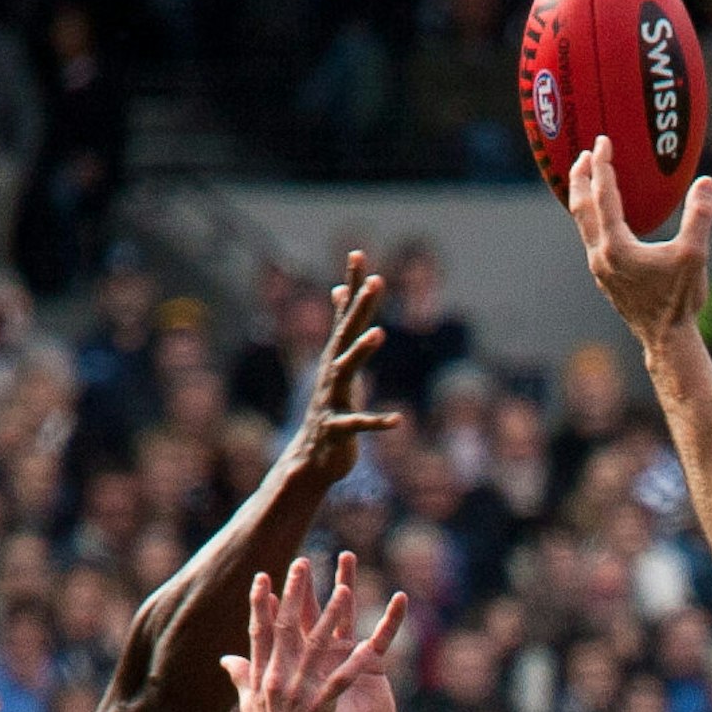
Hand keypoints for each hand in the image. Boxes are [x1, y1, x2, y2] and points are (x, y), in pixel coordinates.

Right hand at [225, 554, 407, 711]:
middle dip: (295, 593)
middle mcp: (277, 678)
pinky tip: (369, 643)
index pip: (259, 631)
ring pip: (316, 646)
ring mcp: (299, 692)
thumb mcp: (248, 706)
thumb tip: (226, 658)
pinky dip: (355, 661)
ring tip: (344, 590)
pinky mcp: (322, 706)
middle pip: (286, 628)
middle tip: (302, 563)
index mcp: (261, 676)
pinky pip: (341, 679)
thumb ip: (241, 677)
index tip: (262, 576)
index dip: (260, 603)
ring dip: (331, 617)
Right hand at [283, 252, 400, 489]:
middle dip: (361, 307)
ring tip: (379, 333)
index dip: (352, 284)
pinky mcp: (338, 430)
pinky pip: (358, 424)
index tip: (359, 253)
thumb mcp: (337, 363)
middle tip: (376, 281)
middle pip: (347, 334)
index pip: (345, 315)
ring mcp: (332, 400)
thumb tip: (338, 289)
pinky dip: (377, 422)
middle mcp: (331, 373)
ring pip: (347, 372)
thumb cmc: (331, 408)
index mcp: (335, 358)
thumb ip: (340, 328)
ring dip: (361, 352)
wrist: (312, 457)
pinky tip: (399, 420)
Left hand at [567, 139, 711, 346]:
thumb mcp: (695, 256)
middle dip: (580, 177)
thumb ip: (700, 217)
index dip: (602, 165)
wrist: (666, 339)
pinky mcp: (605, 278)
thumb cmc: (679, 299)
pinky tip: (604, 218)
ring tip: (586, 180)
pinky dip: (592, 218)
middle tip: (583, 154)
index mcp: (617, 245)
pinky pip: (591, 238)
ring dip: (582, 198)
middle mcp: (601, 254)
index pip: (604, 194)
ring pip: (582, 224)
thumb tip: (706, 182)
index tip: (602, 142)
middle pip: (580, 206)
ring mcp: (600, 267)